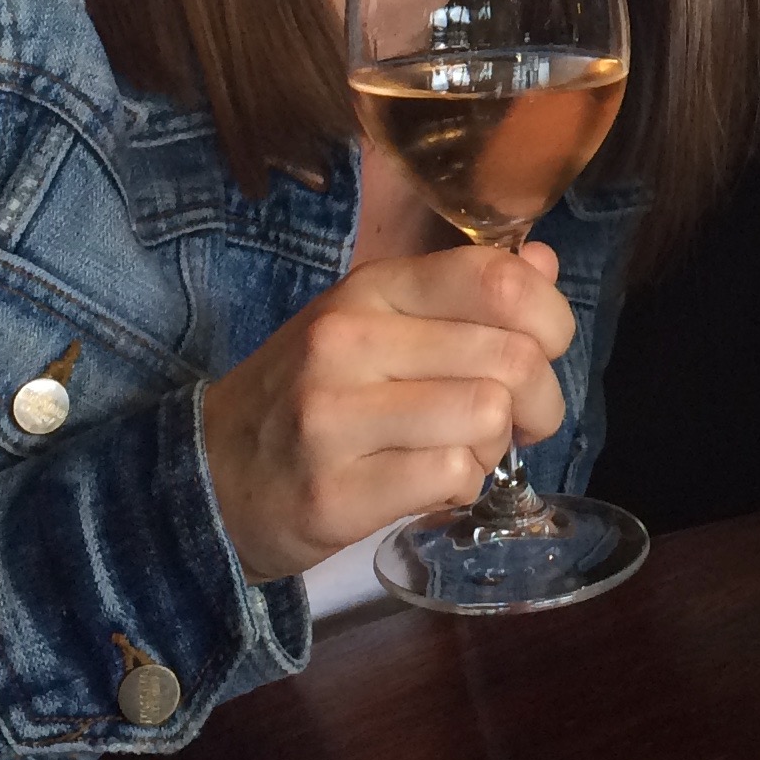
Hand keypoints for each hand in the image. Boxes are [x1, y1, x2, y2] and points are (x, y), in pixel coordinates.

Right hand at [202, 240, 576, 582]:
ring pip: (486, 418)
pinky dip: (461, 489)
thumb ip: (459, 292)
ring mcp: (336, 417)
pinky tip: (431, 485)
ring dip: (494, 448)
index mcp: (370, 289)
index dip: (552, 318)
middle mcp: (350, 341)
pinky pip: (452, 479)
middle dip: (539, 399)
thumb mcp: (374, 322)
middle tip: (517, 422)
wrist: (207, 477)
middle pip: (510, 357)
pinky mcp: (335, 494)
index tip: (546, 350)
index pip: (497, 280)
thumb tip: (542, 266)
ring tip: (461, 452)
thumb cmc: (309, 395)